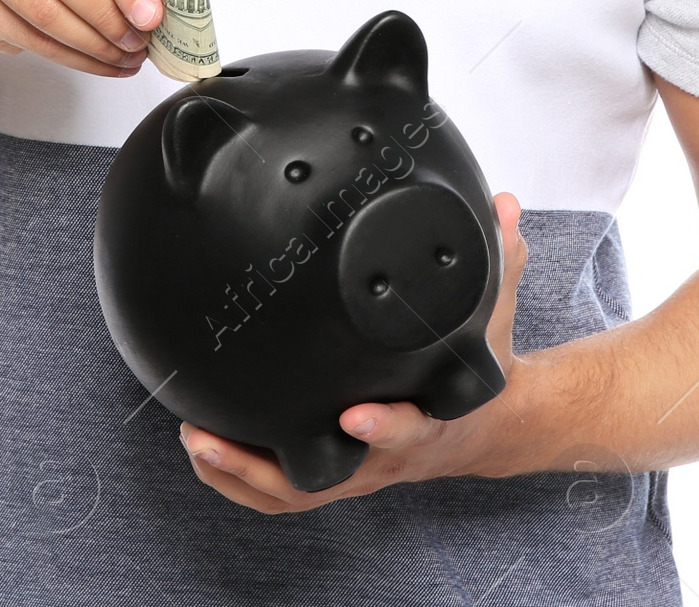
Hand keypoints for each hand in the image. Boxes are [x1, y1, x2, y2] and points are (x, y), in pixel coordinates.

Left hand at [179, 191, 533, 511]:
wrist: (486, 425)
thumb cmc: (482, 359)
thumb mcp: (497, 310)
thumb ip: (501, 257)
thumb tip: (505, 203)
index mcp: (432, 416)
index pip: (411, 431)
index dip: (384, 427)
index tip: (353, 414)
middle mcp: (390, 456)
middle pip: (326, 480)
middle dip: (263, 465)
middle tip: (210, 436)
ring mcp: (359, 470)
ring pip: (293, 494)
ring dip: (239, 474)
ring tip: (193, 438)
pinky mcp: (337, 474)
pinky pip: (284, 493)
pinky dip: (242, 481)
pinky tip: (204, 448)